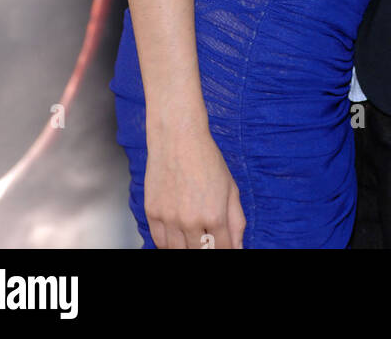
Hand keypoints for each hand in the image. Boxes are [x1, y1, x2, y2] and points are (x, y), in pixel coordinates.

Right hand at [145, 125, 244, 248]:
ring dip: (187, 248)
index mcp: (214, 215)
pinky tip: (177, 238)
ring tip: (193, 239)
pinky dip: (168, 245)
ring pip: (178, 251)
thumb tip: (238, 246)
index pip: (223, 249)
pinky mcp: (152, 213)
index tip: (225, 246)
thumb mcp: (230, 187)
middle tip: (209, 239)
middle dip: (207, 249)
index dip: (226, 250)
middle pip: (200, 253)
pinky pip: (159, 242)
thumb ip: (236, 221)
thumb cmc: (206, 159)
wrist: (177, 138)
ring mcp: (169, 218)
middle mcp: (191, 221)